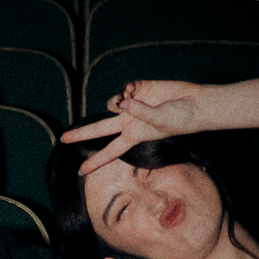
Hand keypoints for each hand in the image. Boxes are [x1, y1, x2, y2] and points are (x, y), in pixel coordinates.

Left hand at [60, 80, 204, 177]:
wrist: (195, 103)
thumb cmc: (181, 118)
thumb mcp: (159, 121)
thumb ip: (138, 112)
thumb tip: (120, 102)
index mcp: (134, 136)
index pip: (110, 151)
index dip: (95, 161)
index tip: (80, 171)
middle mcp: (130, 122)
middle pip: (100, 129)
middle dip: (82, 133)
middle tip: (63, 138)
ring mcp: (133, 105)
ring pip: (112, 103)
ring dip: (116, 100)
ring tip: (129, 98)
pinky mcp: (139, 89)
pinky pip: (125, 87)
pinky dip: (127, 87)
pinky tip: (132, 88)